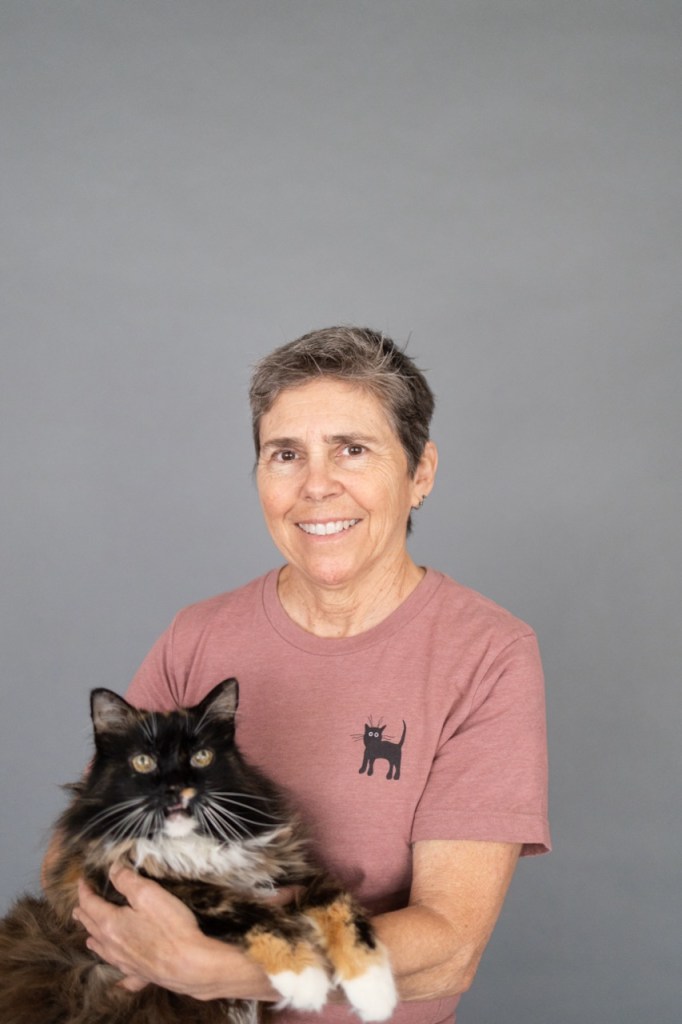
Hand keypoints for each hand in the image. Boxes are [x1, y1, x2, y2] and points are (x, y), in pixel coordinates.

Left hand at [73, 867, 280, 1000]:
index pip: (90, 904)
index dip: (84, 892)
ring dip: (94, 939)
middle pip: (92, 927)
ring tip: (88, 938)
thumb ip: (127, 880)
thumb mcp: (149, 894)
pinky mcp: (139, 974)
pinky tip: (119, 980)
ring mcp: (124, 962)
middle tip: (78, 908)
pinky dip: (117, 971)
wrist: (188, 964)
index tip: (81, 882)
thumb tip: (112, 869)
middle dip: (84, 914)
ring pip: (102, 950)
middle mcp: (112, 945)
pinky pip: (123, 975)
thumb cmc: (170, 927)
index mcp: (111, 923)